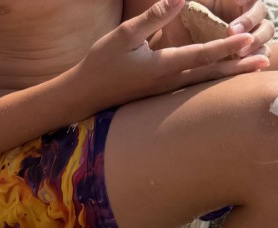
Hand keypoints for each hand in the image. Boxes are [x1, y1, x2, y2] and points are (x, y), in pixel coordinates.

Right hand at [82, 0, 268, 111]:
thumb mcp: (124, 35)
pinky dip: (213, 78)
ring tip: (253, 68)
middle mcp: (168, 82)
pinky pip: (193, 85)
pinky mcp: (161, 93)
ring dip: (230, 74)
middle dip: (238, 66)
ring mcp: (165, 91)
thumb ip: (155, 16)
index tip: (248, 40)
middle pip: (210, 74)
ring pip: (204, 82)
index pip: (201, 55)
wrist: (85, 94)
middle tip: (264, 60)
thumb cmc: (101, 63)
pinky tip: (223, 75)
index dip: (226, 47)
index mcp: (161, 67)